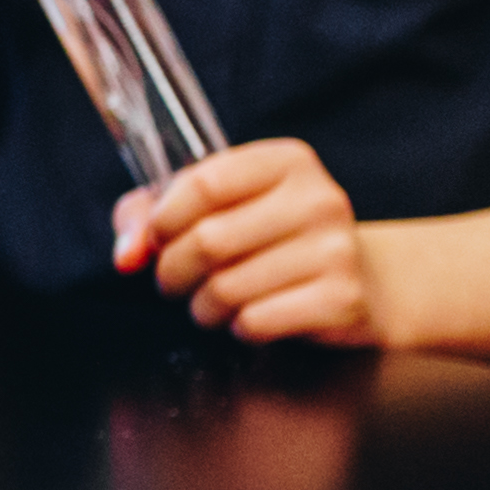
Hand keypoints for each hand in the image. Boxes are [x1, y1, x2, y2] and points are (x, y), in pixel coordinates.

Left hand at [120, 140, 389, 343]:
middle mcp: (319, 199)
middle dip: (173, 271)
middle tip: (173, 282)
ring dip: (203, 306)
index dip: (163, 220)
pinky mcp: (343, 298)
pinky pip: (257, 320)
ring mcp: (337, 249)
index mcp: (286, 161)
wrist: (363, 282)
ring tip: (212, 302)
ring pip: (228, 287)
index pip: (201, 184)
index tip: (157, 240)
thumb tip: (126, 255)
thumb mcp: (214, 207)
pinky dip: (239, 328)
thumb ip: (150, 215)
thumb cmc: (270, 238)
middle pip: (208, 240)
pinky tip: (249, 319)